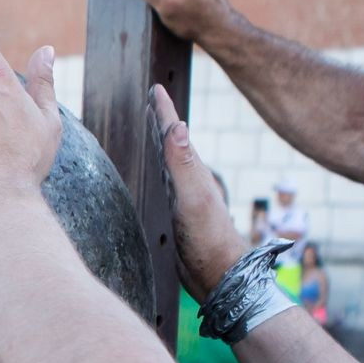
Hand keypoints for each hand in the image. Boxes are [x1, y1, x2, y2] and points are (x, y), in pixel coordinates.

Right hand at [151, 86, 248, 300]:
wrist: (218, 276)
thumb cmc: (210, 238)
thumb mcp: (195, 197)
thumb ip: (184, 164)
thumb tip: (179, 125)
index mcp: (192, 171)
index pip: (174, 133)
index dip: (164, 110)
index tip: (155, 87)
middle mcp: (187, 181)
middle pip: (170, 144)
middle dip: (159, 122)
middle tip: (148, 101)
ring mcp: (181, 199)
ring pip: (164, 165)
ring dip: (156, 146)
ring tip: (145, 132)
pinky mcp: (174, 217)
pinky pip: (159, 186)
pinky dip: (152, 172)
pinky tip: (148, 176)